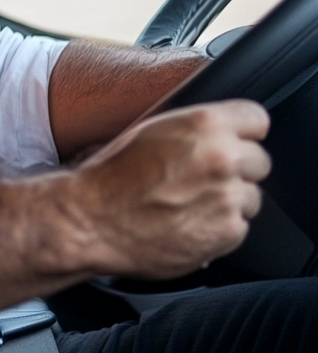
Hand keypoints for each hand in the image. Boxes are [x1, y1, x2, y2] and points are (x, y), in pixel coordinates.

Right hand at [73, 100, 270, 279]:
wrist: (93, 219)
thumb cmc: (111, 174)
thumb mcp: (149, 130)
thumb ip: (193, 128)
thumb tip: (219, 130)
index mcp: (202, 124)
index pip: (256, 118)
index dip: (244, 131)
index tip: (236, 139)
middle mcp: (221, 158)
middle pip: (259, 161)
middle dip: (237, 168)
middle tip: (204, 175)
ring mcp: (227, 198)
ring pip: (250, 197)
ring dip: (229, 200)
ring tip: (191, 202)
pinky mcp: (227, 233)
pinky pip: (239, 227)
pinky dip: (219, 227)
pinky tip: (189, 221)